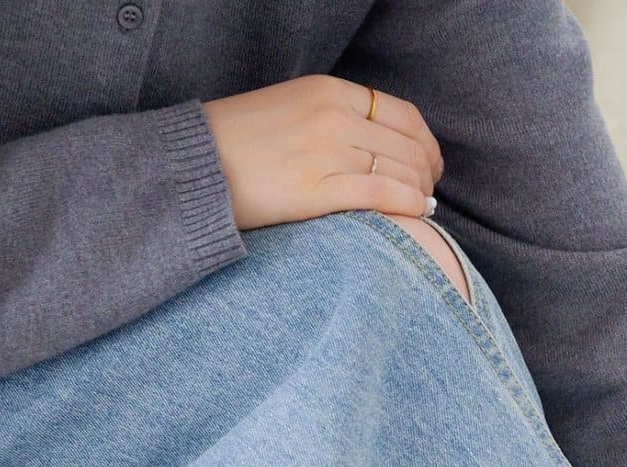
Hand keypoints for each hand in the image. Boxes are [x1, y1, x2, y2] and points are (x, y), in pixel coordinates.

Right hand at [204, 75, 443, 231]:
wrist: (196, 165)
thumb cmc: (240, 144)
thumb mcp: (291, 109)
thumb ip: (333, 119)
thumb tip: (374, 147)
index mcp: (328, 91)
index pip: (401, 114)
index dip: (426, 142)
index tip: (429, 163)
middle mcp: (333, 116)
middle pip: (408, 145)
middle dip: (427, 173)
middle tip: (429, 192)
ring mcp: (327, 151)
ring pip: (401, 170)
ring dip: (421, 192)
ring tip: (422, 207)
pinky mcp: (318, 189)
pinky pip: (383, 195)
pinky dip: (409, 206)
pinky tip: (417, 216)